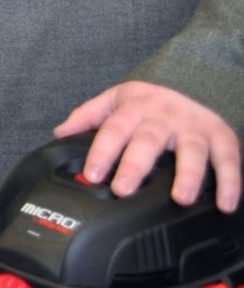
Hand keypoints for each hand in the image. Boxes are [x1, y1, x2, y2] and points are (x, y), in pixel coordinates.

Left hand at [56, 80, 239, 212]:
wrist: (193, 85)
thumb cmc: (149, 103)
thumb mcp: (116, 100)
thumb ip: (88, 116)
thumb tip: (60, 133)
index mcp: (135, 107)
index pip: (114, 129)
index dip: (102, 151)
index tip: (92, 174)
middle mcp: (165, 116)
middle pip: (149, 140)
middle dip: (136, 165)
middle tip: (123, 188)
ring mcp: (194, 126)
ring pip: (191, 149)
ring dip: (187, 174)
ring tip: (180, 198)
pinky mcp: (222, 137)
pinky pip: (228, 159)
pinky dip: (230, 182)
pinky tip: (225, 202)